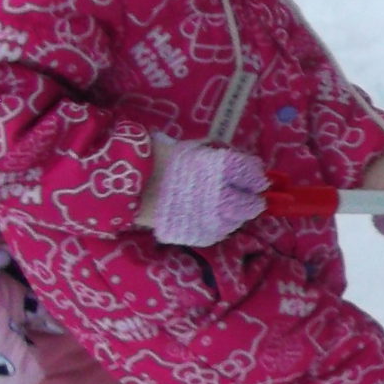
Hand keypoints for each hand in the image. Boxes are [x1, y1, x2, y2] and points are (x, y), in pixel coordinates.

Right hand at [145, 139, 268, 245]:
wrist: (126, 185)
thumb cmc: (157, 159)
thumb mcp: (191, 147)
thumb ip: (217, 153)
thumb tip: (240, 159)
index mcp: (220, 169)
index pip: (251, 174)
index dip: (256, 175)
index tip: (256, 176)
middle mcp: (220, 197)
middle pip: (250, 204)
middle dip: (252, 200)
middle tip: (251, 196)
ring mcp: (209, 220)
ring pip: (237, 221)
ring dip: (238, 214)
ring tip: (231, 206)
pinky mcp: (197, 236)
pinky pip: (219, 233)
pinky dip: (222, 225)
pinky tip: (215, 217)